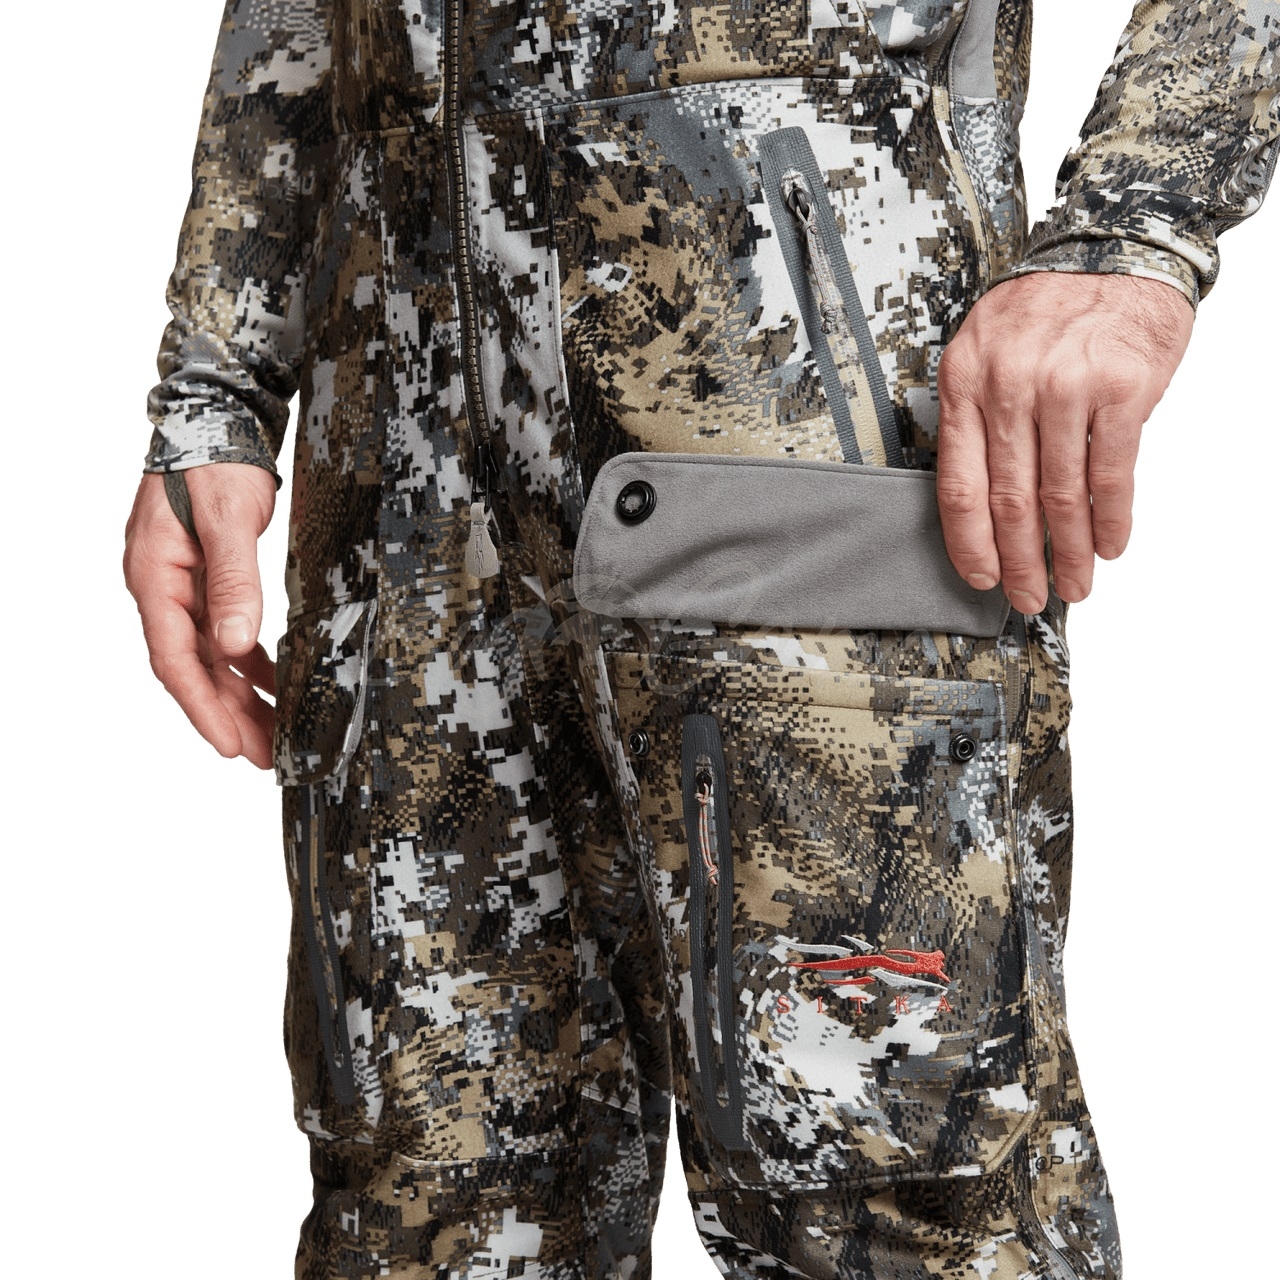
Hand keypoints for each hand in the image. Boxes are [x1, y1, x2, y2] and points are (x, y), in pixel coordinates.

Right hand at [123, 463, 277, 768]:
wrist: (218, 420)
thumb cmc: (214, 462)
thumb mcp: (228, 521)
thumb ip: (233, 582)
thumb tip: (236, 644)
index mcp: (155, 578)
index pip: (174, 660)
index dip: (202, 708)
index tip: (230, 745)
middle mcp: (163, 589)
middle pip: (194, 669)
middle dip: (229, 715)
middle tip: (265, 755)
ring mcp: (184, 586)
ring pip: (211, 657)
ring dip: (241, 695)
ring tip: (275, 733)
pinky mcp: (208, 580)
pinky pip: (224, 634)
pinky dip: (249, 661)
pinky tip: (275, 683)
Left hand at [936, 272, 1192, 611]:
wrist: (1113, 252)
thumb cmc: (1045, 310)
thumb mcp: (984, 350)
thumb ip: (975, 419)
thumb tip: (977, 503)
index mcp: (964, 383)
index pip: (958, 484)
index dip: (969, 542)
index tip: (981, 577)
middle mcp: (1009, 386)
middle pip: (1009, 500)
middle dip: (1020, 561)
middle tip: (1028, 597)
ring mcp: (1065, 387)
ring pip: (1062, 496)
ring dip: (1072, 552)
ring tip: (1076, 584)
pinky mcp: (1120, 390)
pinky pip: (1111, 473)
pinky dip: (1112, 519)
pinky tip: (1111, 545)